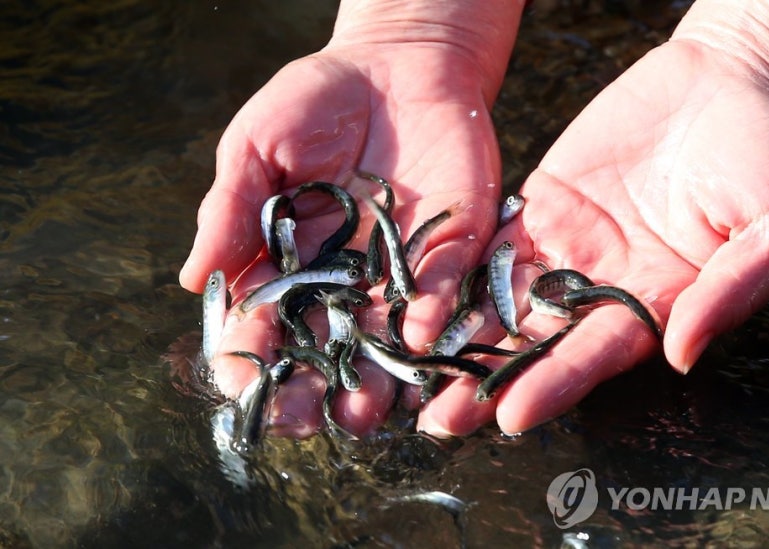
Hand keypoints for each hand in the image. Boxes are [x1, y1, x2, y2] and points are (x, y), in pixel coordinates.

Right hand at [179, 40, 507, 436]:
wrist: (397, 64)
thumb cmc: (315, 101)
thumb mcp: (257, 147)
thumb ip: (231, 210)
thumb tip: (193, 280)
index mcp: (292, 261)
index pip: (267, 321)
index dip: (253, 356)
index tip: (244, 386)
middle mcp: (346, 278)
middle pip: (328, 345)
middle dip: (316, 386)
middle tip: (307, 420)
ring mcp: (400, 268)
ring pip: (386, 335)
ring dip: (376, 374)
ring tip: (365, 410)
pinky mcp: (451, 246)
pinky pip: (442, 288)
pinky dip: (431, 313)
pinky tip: (418, 339)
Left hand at [417, 38, 768, 435]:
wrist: (729, 81)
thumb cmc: (766, 155)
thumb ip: (729, 292)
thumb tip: (681, 355)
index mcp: (658, 303)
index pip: (598, 354)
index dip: (555, 384)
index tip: (511, 416)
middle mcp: (605, 285)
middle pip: (539, 342)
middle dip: (489, 379)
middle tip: (440, 418)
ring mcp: (568, 246)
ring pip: (506, 300)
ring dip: (461, 335)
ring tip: (414, 370)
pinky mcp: (541, 207)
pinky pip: (495, 244)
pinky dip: (458, 271)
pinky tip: (421, 297)